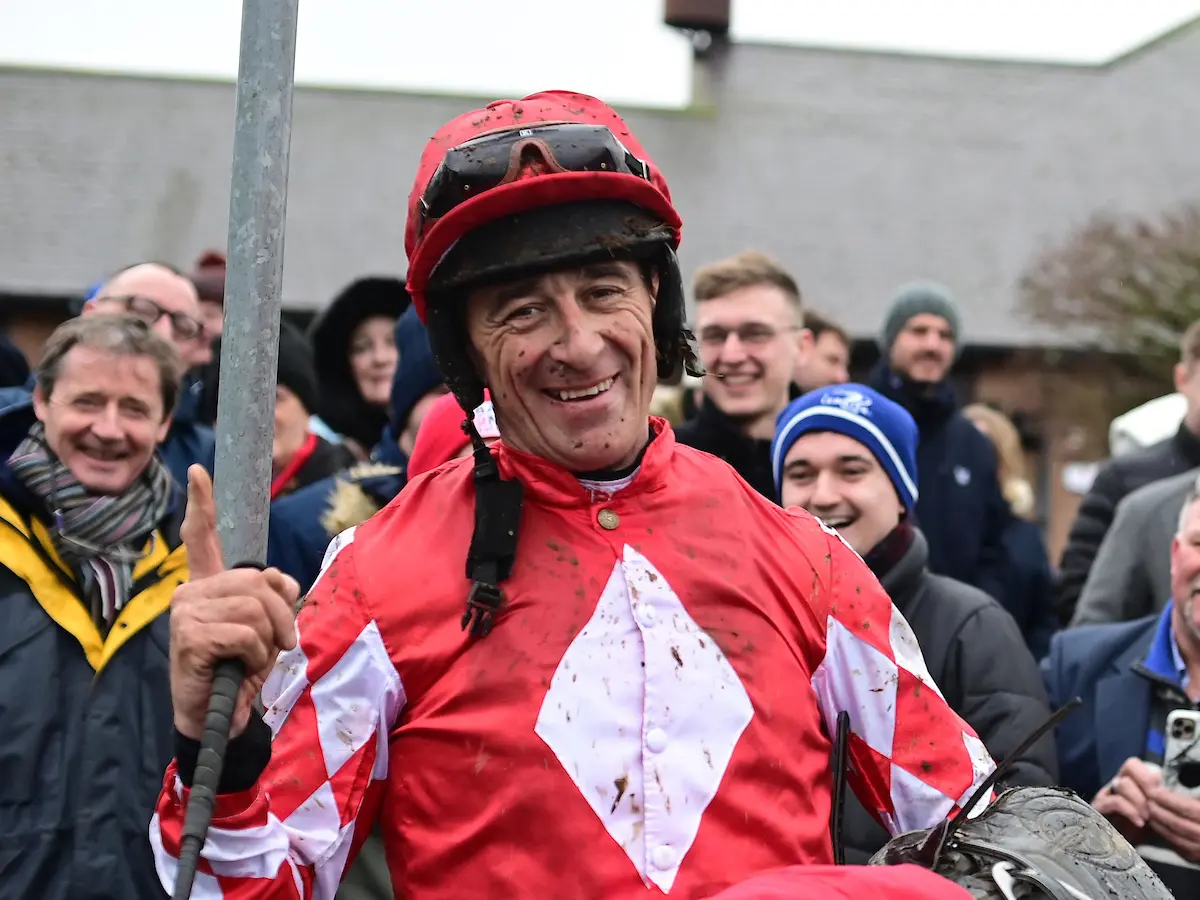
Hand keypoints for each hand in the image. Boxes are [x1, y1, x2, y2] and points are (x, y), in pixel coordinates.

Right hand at [171, 465, 298, 740]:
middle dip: (281, 615)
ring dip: (270, 639)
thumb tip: (277, 577)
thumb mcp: (268, 627)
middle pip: (259, 581)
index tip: (198, 471)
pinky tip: (237, 668)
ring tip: (253, 659)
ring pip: (256, 607)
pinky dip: (255, 656)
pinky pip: (247, 633)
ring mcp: (186, 612)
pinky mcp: (189, 635)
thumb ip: (274, 594)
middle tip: (278, 644)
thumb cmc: (241, 669)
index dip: (202, 504)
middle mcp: (191, 591)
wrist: (217, 716)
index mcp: (208, 585)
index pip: (202, 537)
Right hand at [1092, 757, 1160, 842]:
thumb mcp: (1151, 815)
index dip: (1149, 775)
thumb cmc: (1137, 833)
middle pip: (1130, 765)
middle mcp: (1116, 784)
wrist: (1117, 853)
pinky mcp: (1096, 808)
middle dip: (1146, 783)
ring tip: (1146, 818)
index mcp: (1129, 783)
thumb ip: (1155, 801)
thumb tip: (1163, 789)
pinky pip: (1114, 801)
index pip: (1136, 764)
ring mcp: (1105, 794)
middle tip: (1153, 802)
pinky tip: (1138, 822)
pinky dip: (1130, 810)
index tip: (1159, 793)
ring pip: (1123, 783)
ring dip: (1139, 800)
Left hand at [1148, 782, 1199, 861]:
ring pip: (1176, 838)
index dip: (1169, 799)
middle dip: (1159, 811)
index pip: (1188, 808)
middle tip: (1147, 799)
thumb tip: (1185, 783)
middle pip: (1178, 824)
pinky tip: (1158, 825)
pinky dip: (1166, 836)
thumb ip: (1194, 795)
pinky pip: (1178, 848)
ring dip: (1159, 824)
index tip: (1155, 791)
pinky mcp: (1196, 859)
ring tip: (1149, 811)